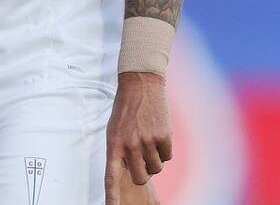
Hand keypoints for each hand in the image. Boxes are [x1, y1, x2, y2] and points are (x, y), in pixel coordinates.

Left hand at [105, 72, 171, 204]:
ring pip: (156, 168)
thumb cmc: (126, 109)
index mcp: (114, 144)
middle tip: (142, 159)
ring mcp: (147, 141)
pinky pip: (167, 156)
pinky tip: (158, 134)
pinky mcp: (163, 137)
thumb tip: (126, 170)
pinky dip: (165, 150)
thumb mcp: (115, 129)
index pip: (111, 176)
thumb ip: (119, 150)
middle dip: (143, 173)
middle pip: (140, 177)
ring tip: (149, 140)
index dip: (112, 196)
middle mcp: (130, 145)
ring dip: (155, 159)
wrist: (141, 85)